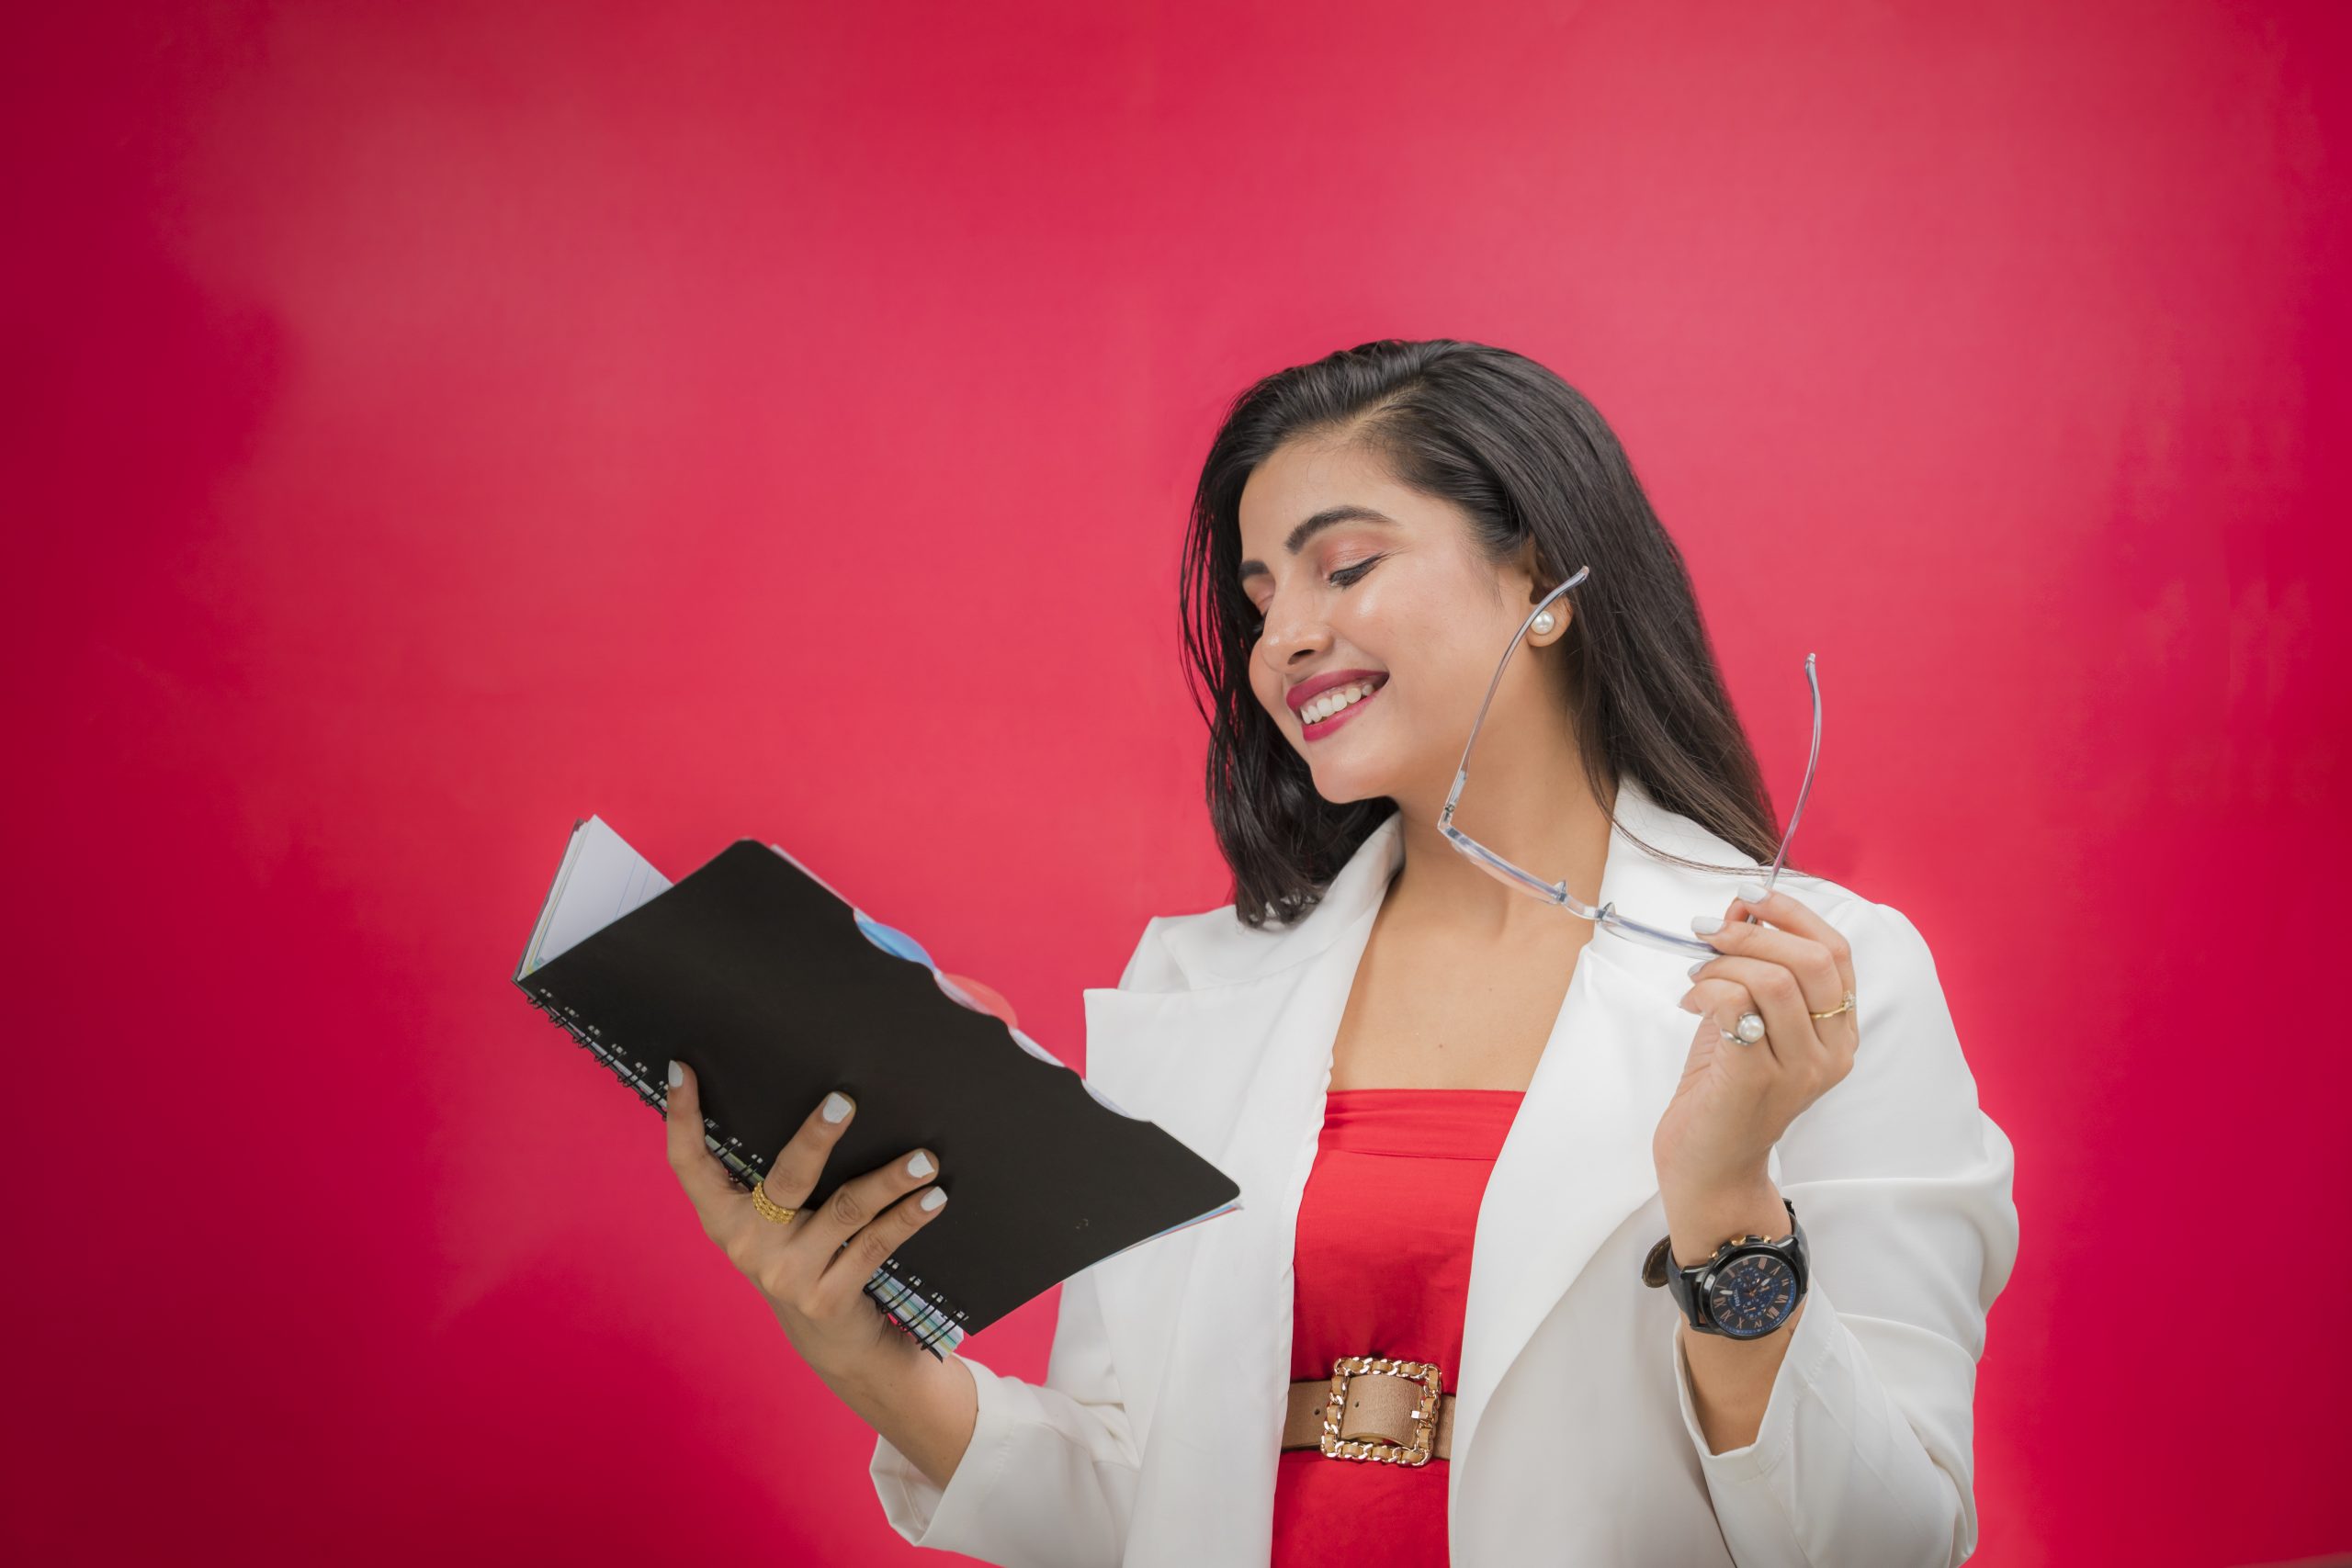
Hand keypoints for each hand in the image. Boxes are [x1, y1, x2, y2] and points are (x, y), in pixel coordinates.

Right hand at [663, 1060, 951, 1387]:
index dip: (682, 1118)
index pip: (690, 1164)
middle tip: (844, 1101)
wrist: (832, 1342)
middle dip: (816, 1138)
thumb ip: (777, 1174)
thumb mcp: (776, 1222)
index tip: (682, 1068)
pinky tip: (932, 1198)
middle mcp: (749, 1245)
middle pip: (786, 1179)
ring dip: (889, 1180)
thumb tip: (816, 1097)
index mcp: (724, 1218)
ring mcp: (788, 1274)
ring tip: (925, 1160)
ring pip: (846, 1210)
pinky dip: (907, 1218)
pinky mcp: (828, 1297)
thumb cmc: (803, 1256)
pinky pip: (875, 1245)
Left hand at [1651, 880, 1858, 1255]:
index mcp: (1839, 1033)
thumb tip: (1739, 910)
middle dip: (1753, 932)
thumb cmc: (1725, 1091)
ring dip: (1724, 963)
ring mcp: (1799, 1069)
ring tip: (1697, 976)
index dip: (1795, 914)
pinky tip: (1690, 1001)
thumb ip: (1751, 969)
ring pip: (1774, 980)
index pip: (1838, 953)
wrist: (1710, 1169)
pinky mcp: (1757, 1080)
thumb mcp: (1747, 1020)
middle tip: (1707, 931)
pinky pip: (1738, 1007)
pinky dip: (1709, 989)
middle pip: (1812, 960)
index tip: (1750, 897)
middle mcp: (1832, 1052)